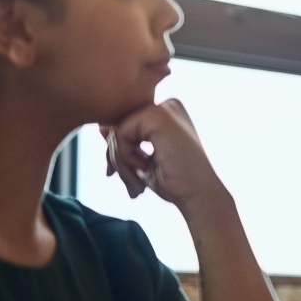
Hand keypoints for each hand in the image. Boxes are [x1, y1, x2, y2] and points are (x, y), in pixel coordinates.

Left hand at [101, 98, 223, 214]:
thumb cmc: (176, 182)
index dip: (119, 151)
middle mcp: (168, 105)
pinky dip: (125, 157)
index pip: (127, 124)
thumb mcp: (143, 159)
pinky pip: (121, 134)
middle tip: (131, 185)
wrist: (199, 195)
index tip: (123, 175)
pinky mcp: (158, 117)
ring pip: (118, 131)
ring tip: (137, 184)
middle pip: (120, 126)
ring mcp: (164, 109)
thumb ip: (125, 142)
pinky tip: (144, 168)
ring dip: (121, 163)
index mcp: (169, 113)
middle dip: (118, 158)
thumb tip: (101, 128)